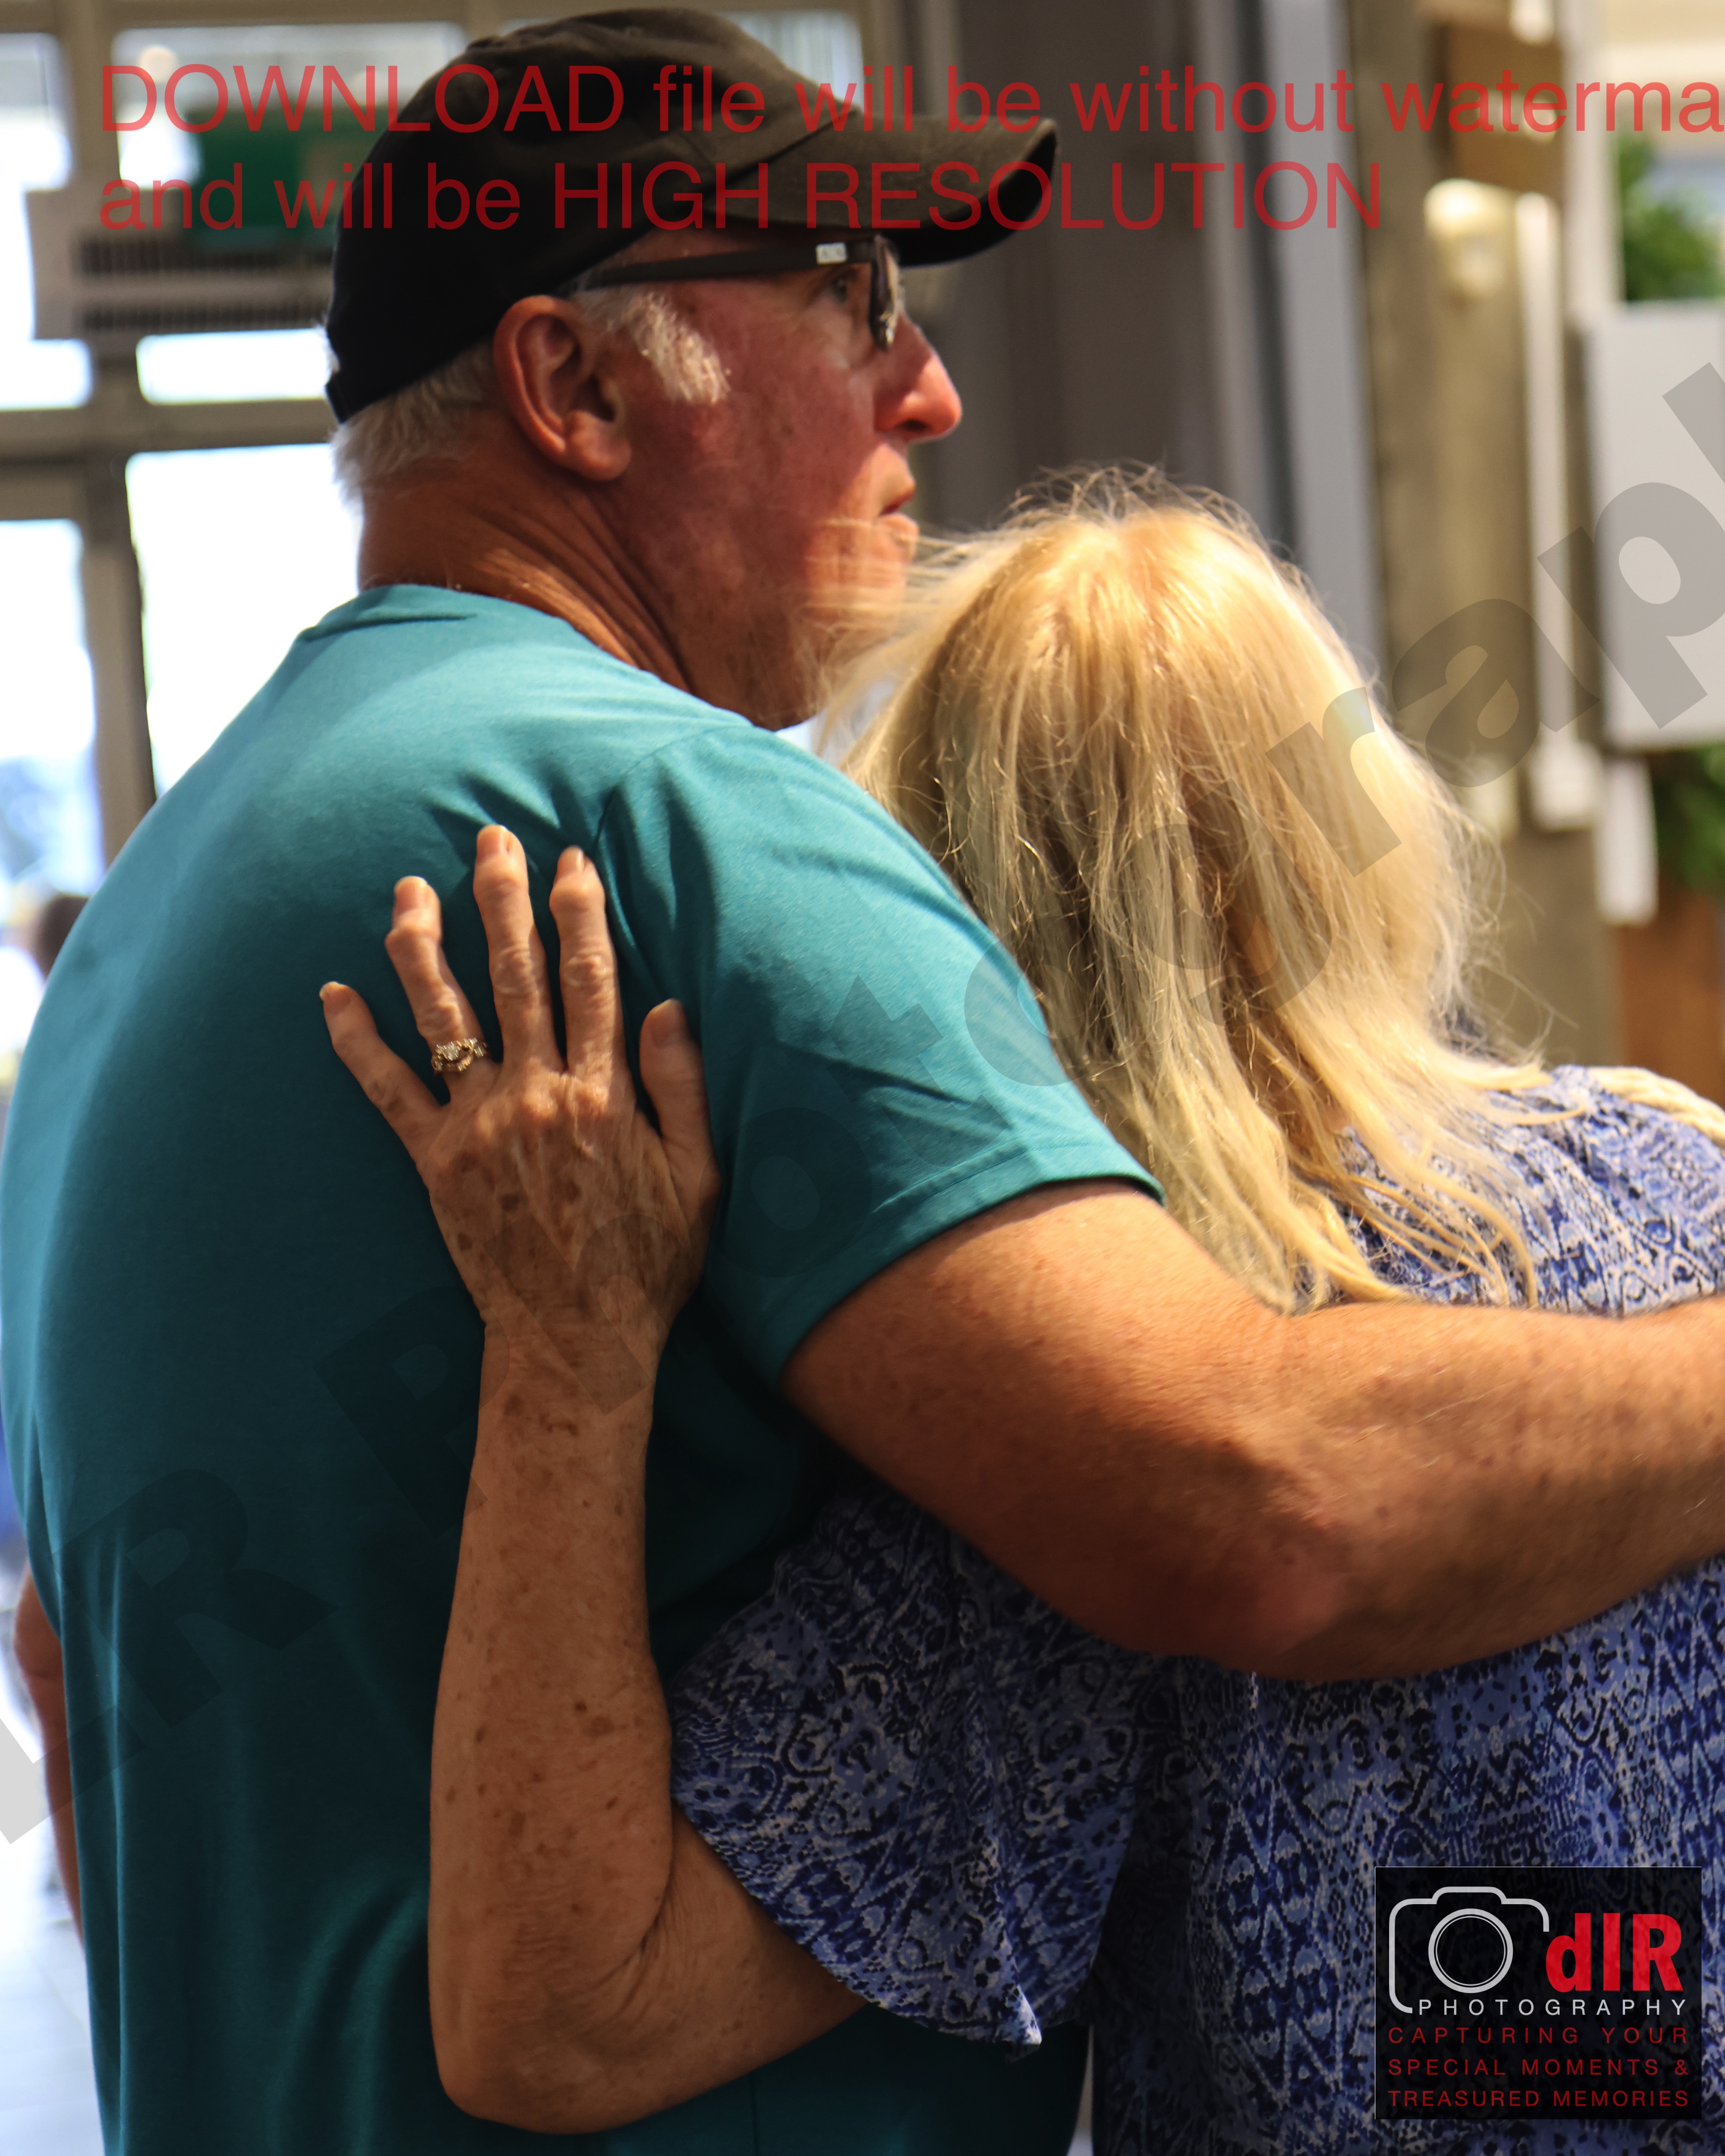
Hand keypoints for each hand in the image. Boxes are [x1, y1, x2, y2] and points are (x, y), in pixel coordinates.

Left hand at [321, 826, 719, 1408]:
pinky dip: (356, 1043)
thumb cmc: (648, 1266)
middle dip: (502, 899)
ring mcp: (479, 1128)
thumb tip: (668, 1006)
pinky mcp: (434, 1164)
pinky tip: (332, 995)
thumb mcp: (700, 1181)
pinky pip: (386, 1092)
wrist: (576, 1343)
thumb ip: (683, 1090)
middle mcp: (536, 1097)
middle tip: (489, 838)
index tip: (571, 861)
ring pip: (443, 1016)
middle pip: (515, 976)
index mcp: (603, 1096)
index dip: (580, 913)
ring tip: (408, 890)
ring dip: (423, 946)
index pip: (590, 980)